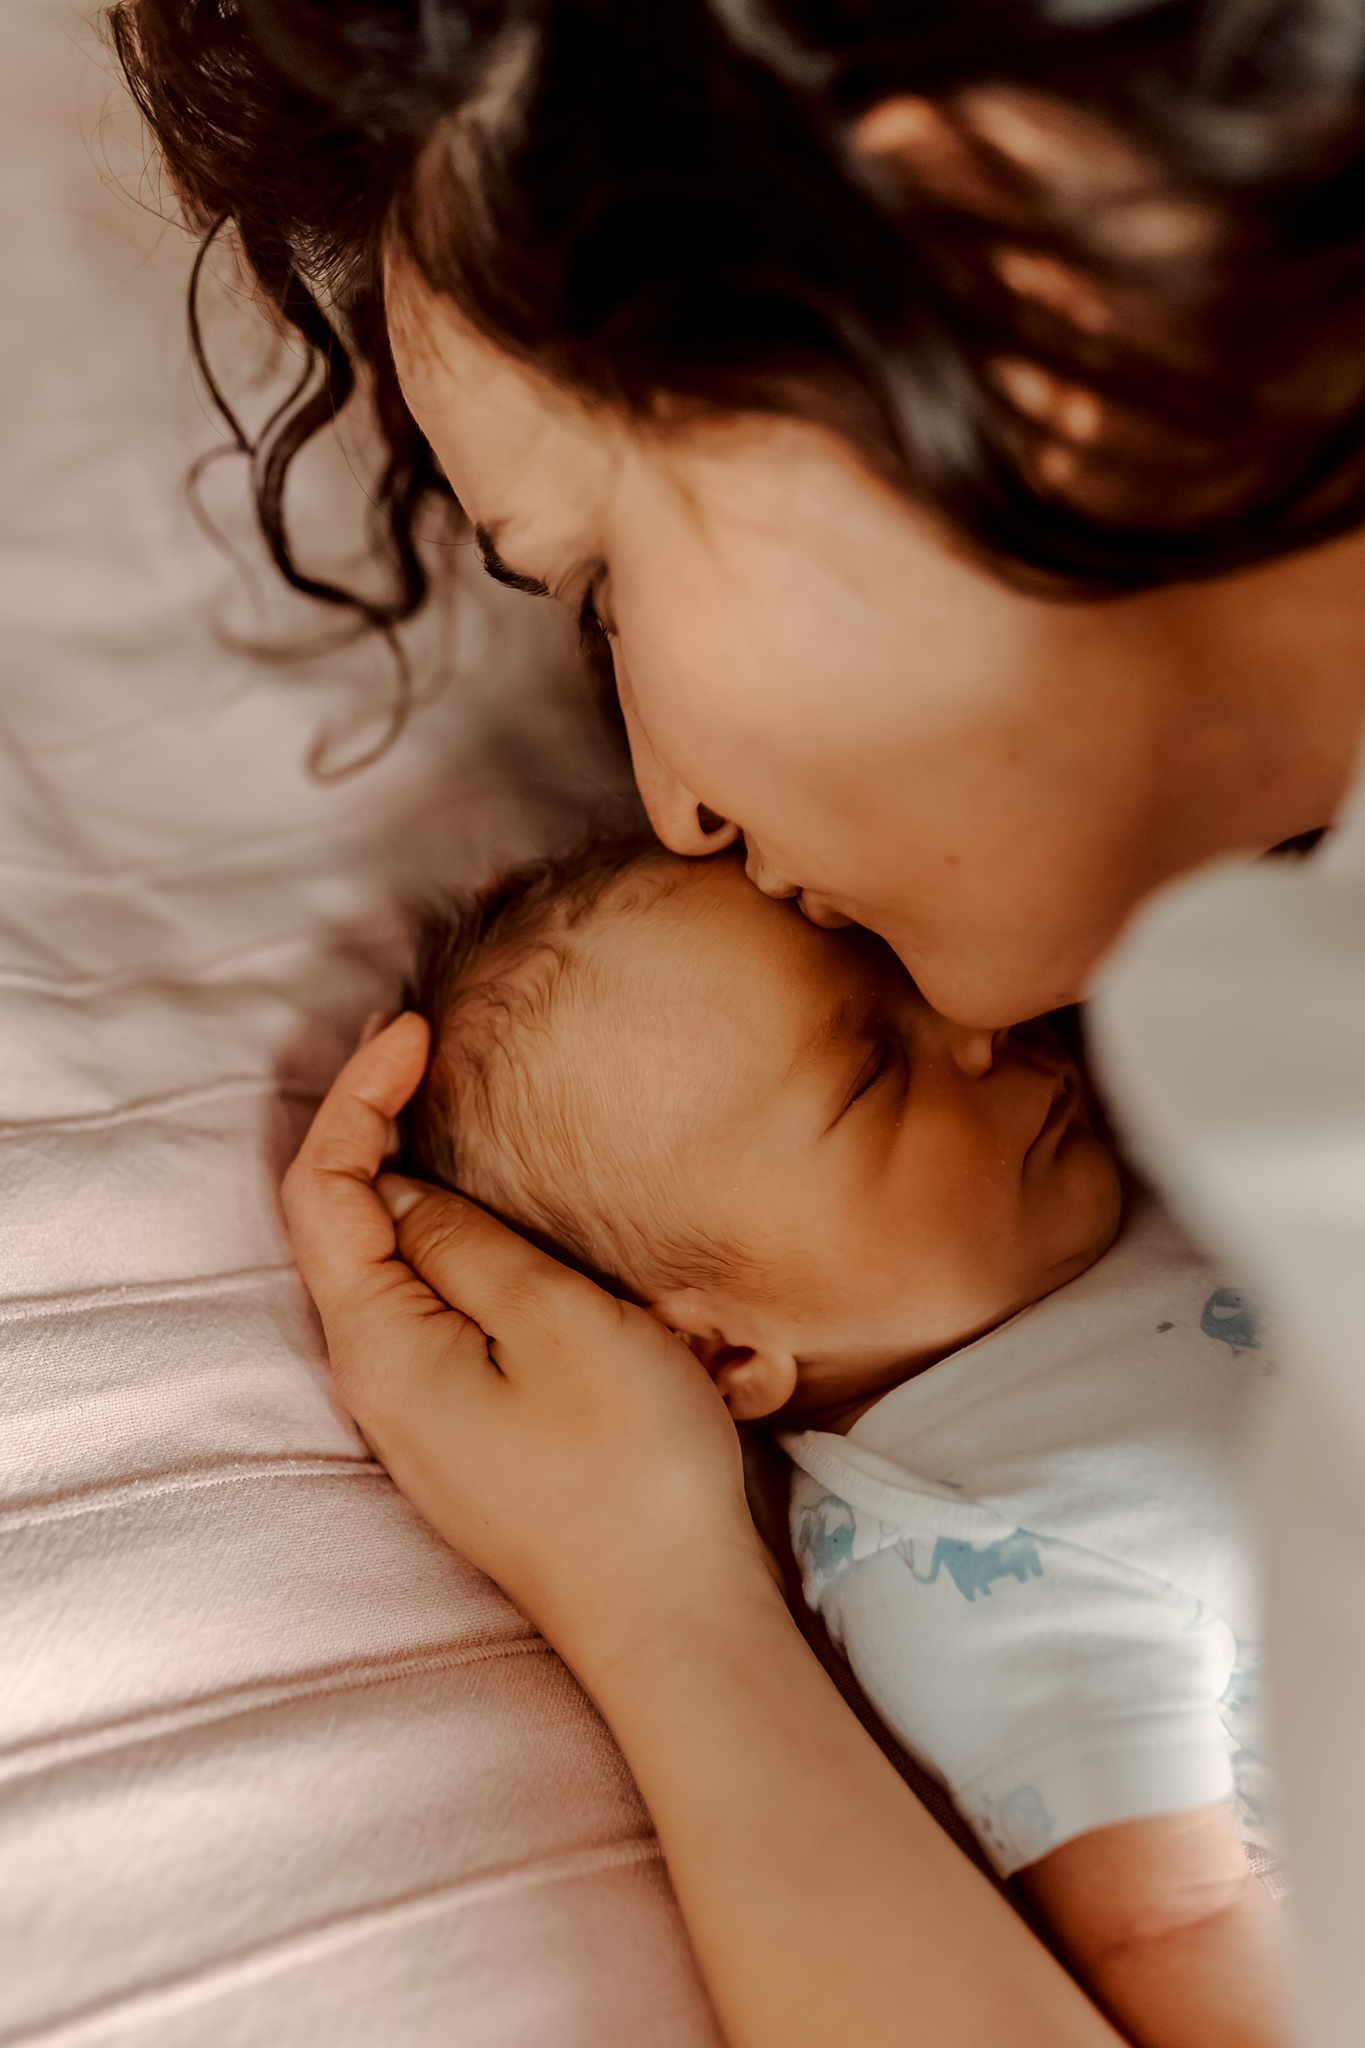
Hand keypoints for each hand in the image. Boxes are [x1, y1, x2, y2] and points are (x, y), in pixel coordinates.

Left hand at [280, 1014, 766, 1677]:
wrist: (672, 1619)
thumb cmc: (628, 1471)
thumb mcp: (558, 1322)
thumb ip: (468, 1244)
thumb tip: (405, 1192)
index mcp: (380, 1346)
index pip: (323, 1188)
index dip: (357, 1094)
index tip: (419, 1030)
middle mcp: (376, 1381)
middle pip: (336, 1226)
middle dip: (366, 1125)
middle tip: (418, 1049)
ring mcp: (418, 1414)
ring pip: (380, 1269)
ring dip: (405, 1182)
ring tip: (443, 1111)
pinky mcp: (465, 1432)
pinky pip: (427, 1314)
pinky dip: (442, 1243)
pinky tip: (487, 1221)